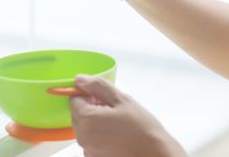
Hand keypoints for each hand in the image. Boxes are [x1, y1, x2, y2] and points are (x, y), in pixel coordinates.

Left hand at [70, 75, 185, 156]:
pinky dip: (99, 136)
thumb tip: (79, 79)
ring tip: (117, 123)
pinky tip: (116, 136)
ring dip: (95, 122)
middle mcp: (83, 137)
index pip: (74, 99)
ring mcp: (88, 150)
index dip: (88, 94)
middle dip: (90, 108)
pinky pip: (91, 141)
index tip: (103, 97)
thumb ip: (98, 86)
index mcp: (87, 119)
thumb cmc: (142, 128)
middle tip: (112, 109)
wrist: (155, 155)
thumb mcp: (121, 100)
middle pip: (77, 114)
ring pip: (84, 128)